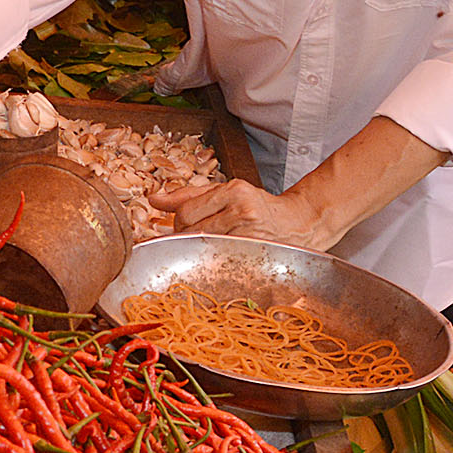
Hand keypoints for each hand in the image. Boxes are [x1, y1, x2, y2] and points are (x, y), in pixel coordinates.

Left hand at [149, 178, 334, 250]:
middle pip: (191, 231)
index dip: (178, 221)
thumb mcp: (224, 192)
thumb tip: (153, 199)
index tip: (184, 224)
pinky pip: (219, 260)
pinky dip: (214, 260)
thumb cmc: (258, 206)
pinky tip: (222, 255)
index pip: (185, 211)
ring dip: (200, 250)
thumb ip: (187, 195)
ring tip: (213, 245)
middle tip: (198, 236)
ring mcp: (249, 235)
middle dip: (186, 237)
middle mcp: (242, 211)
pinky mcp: (254, 253)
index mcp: (233, 191)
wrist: (299, 223)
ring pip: (203, 248)